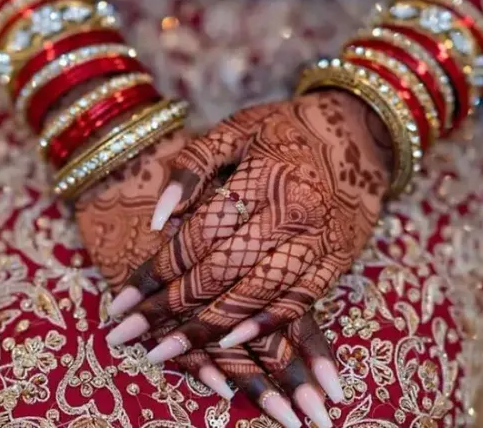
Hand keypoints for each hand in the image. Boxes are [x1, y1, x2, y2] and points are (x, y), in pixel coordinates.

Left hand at [76, 131, 343, 427]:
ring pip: (253, 295)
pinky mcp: (337, 260)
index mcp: (260, 178)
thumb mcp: (237, 129)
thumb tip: (158, 220)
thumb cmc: (288, 128)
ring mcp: (317, 241)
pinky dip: (262, 324)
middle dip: (167, 309)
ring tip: (165, 353)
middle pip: (218, 272)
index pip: (196, 237)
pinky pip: (297, 302)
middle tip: (126, 336)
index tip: (119, 302)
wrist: (363, 132)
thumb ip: (193, 165)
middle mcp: (289, 213)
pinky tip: (228, 344)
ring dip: (206, 329)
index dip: (154, 272)